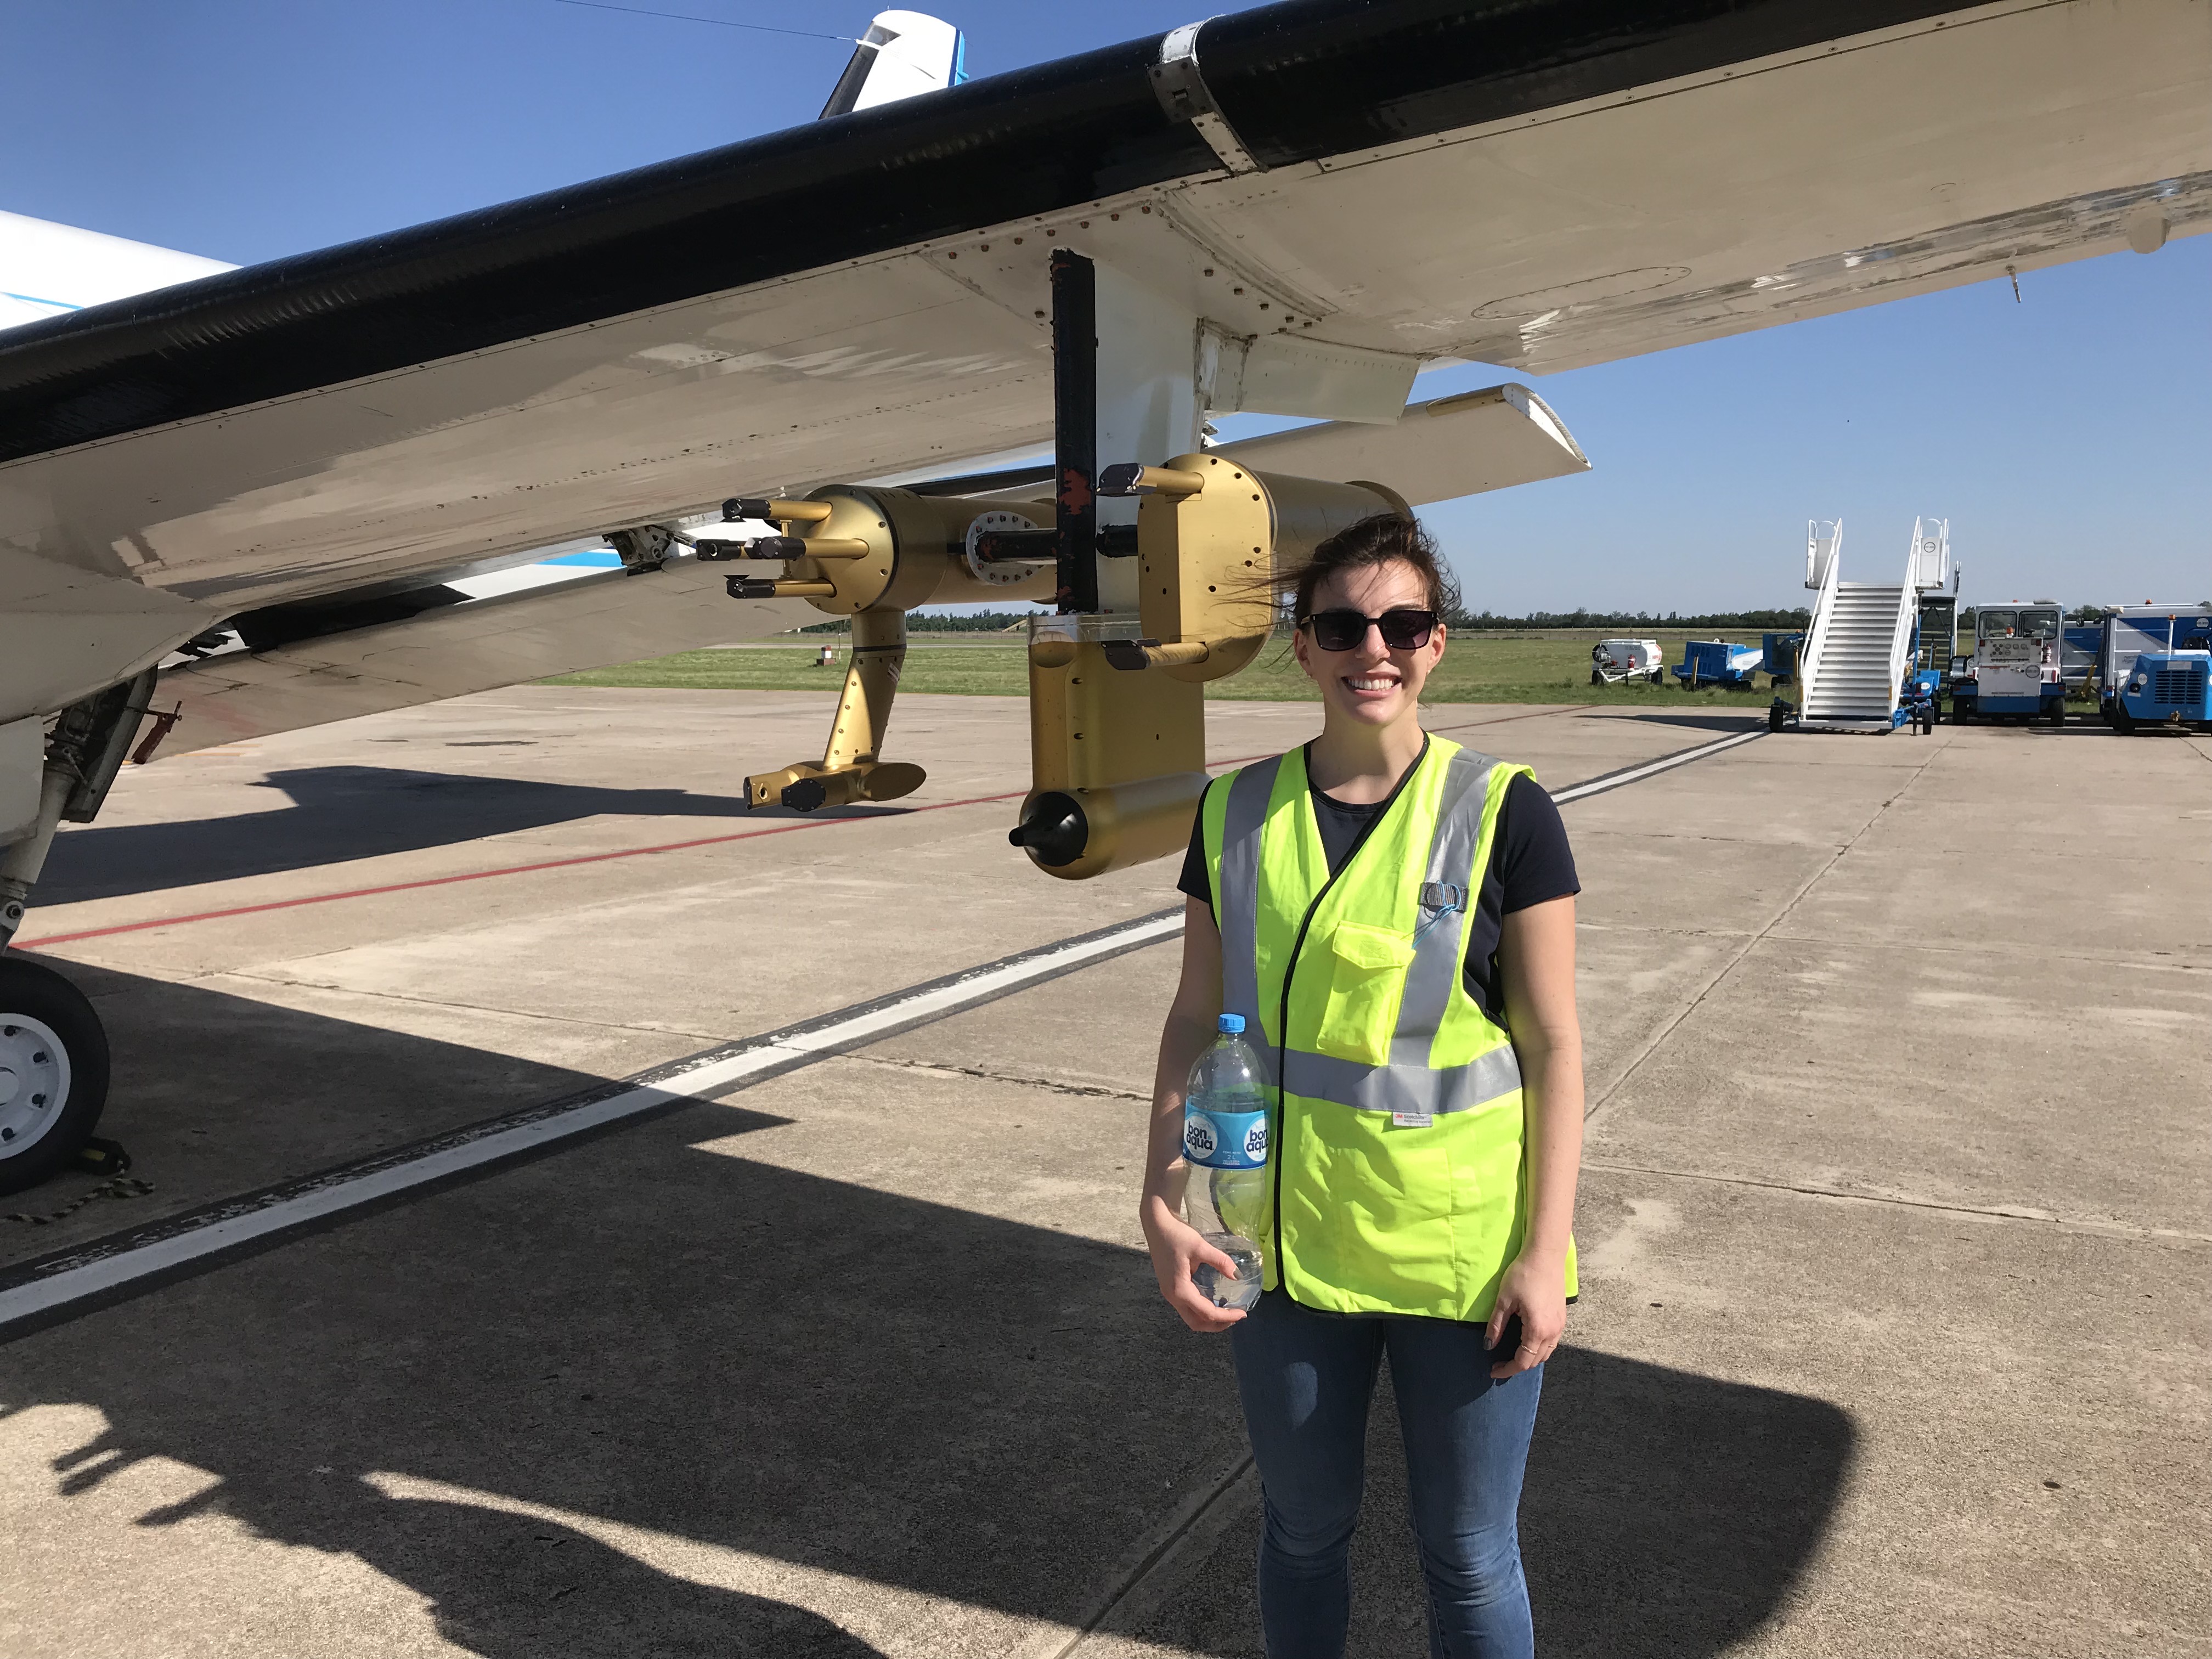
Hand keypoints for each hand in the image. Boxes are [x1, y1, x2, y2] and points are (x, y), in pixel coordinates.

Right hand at [1139, 1193, 1248, 1331]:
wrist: (1156, 1224)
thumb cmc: (1176, 1235)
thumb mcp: (1200, 1246)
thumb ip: (1220, 1261)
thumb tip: (1237, 1275)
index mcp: (1180, 1290)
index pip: (1207, 1313)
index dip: (1227, 1316)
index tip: (1243, 1313)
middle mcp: (1173, 1296)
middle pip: (1196, 1323)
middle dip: (1216, 1325)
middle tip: (1235, 1317)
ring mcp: (1170, 1293)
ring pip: (1190, 1316)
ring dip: (1208, 1318)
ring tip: (1227, 1311)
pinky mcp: (1170, 1287)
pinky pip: (1187, 1307)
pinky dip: (1202, 1309)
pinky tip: (1213, 1299)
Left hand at [1486, 1249, 1566, 1378]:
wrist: (1545, 1255)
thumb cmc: (1523, 1274)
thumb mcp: (1504, 1300)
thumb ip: (1496, 1326)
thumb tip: (1488, 1346)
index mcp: (1537, 1330)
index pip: (1523, 1361)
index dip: (1507, 1370)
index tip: (1493, 1371)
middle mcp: (1552, 1332)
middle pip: (1536, 1361)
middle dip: (1517, 1366)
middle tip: (1499, 1363)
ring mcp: (1560, 1325)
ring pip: (1546, 1353)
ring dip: (1530, 1359)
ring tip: (1512, 1355)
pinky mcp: (1562, 1318)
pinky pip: (1552, 1342)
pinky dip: (1539, 1349)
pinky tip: (1527, 1341)